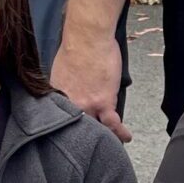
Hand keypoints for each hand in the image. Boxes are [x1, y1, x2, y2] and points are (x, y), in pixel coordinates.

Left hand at [50, 27, 129, 143]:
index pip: (61, 119)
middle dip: (83, 137)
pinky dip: (120, 132)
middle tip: (90, 145)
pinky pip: (113, 124)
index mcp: (57, 96)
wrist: (87, 37)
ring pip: (96, 129)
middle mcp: (69, 104)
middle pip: (76, 128)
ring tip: (110, 143)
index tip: (73, 135)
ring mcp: (86, 105)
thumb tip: (71, 92)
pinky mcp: (103, 102)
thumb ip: (64, 87)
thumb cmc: (75, 46)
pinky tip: (126, 137)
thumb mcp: (61, 71)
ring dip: (104, 137)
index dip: (68, 128)